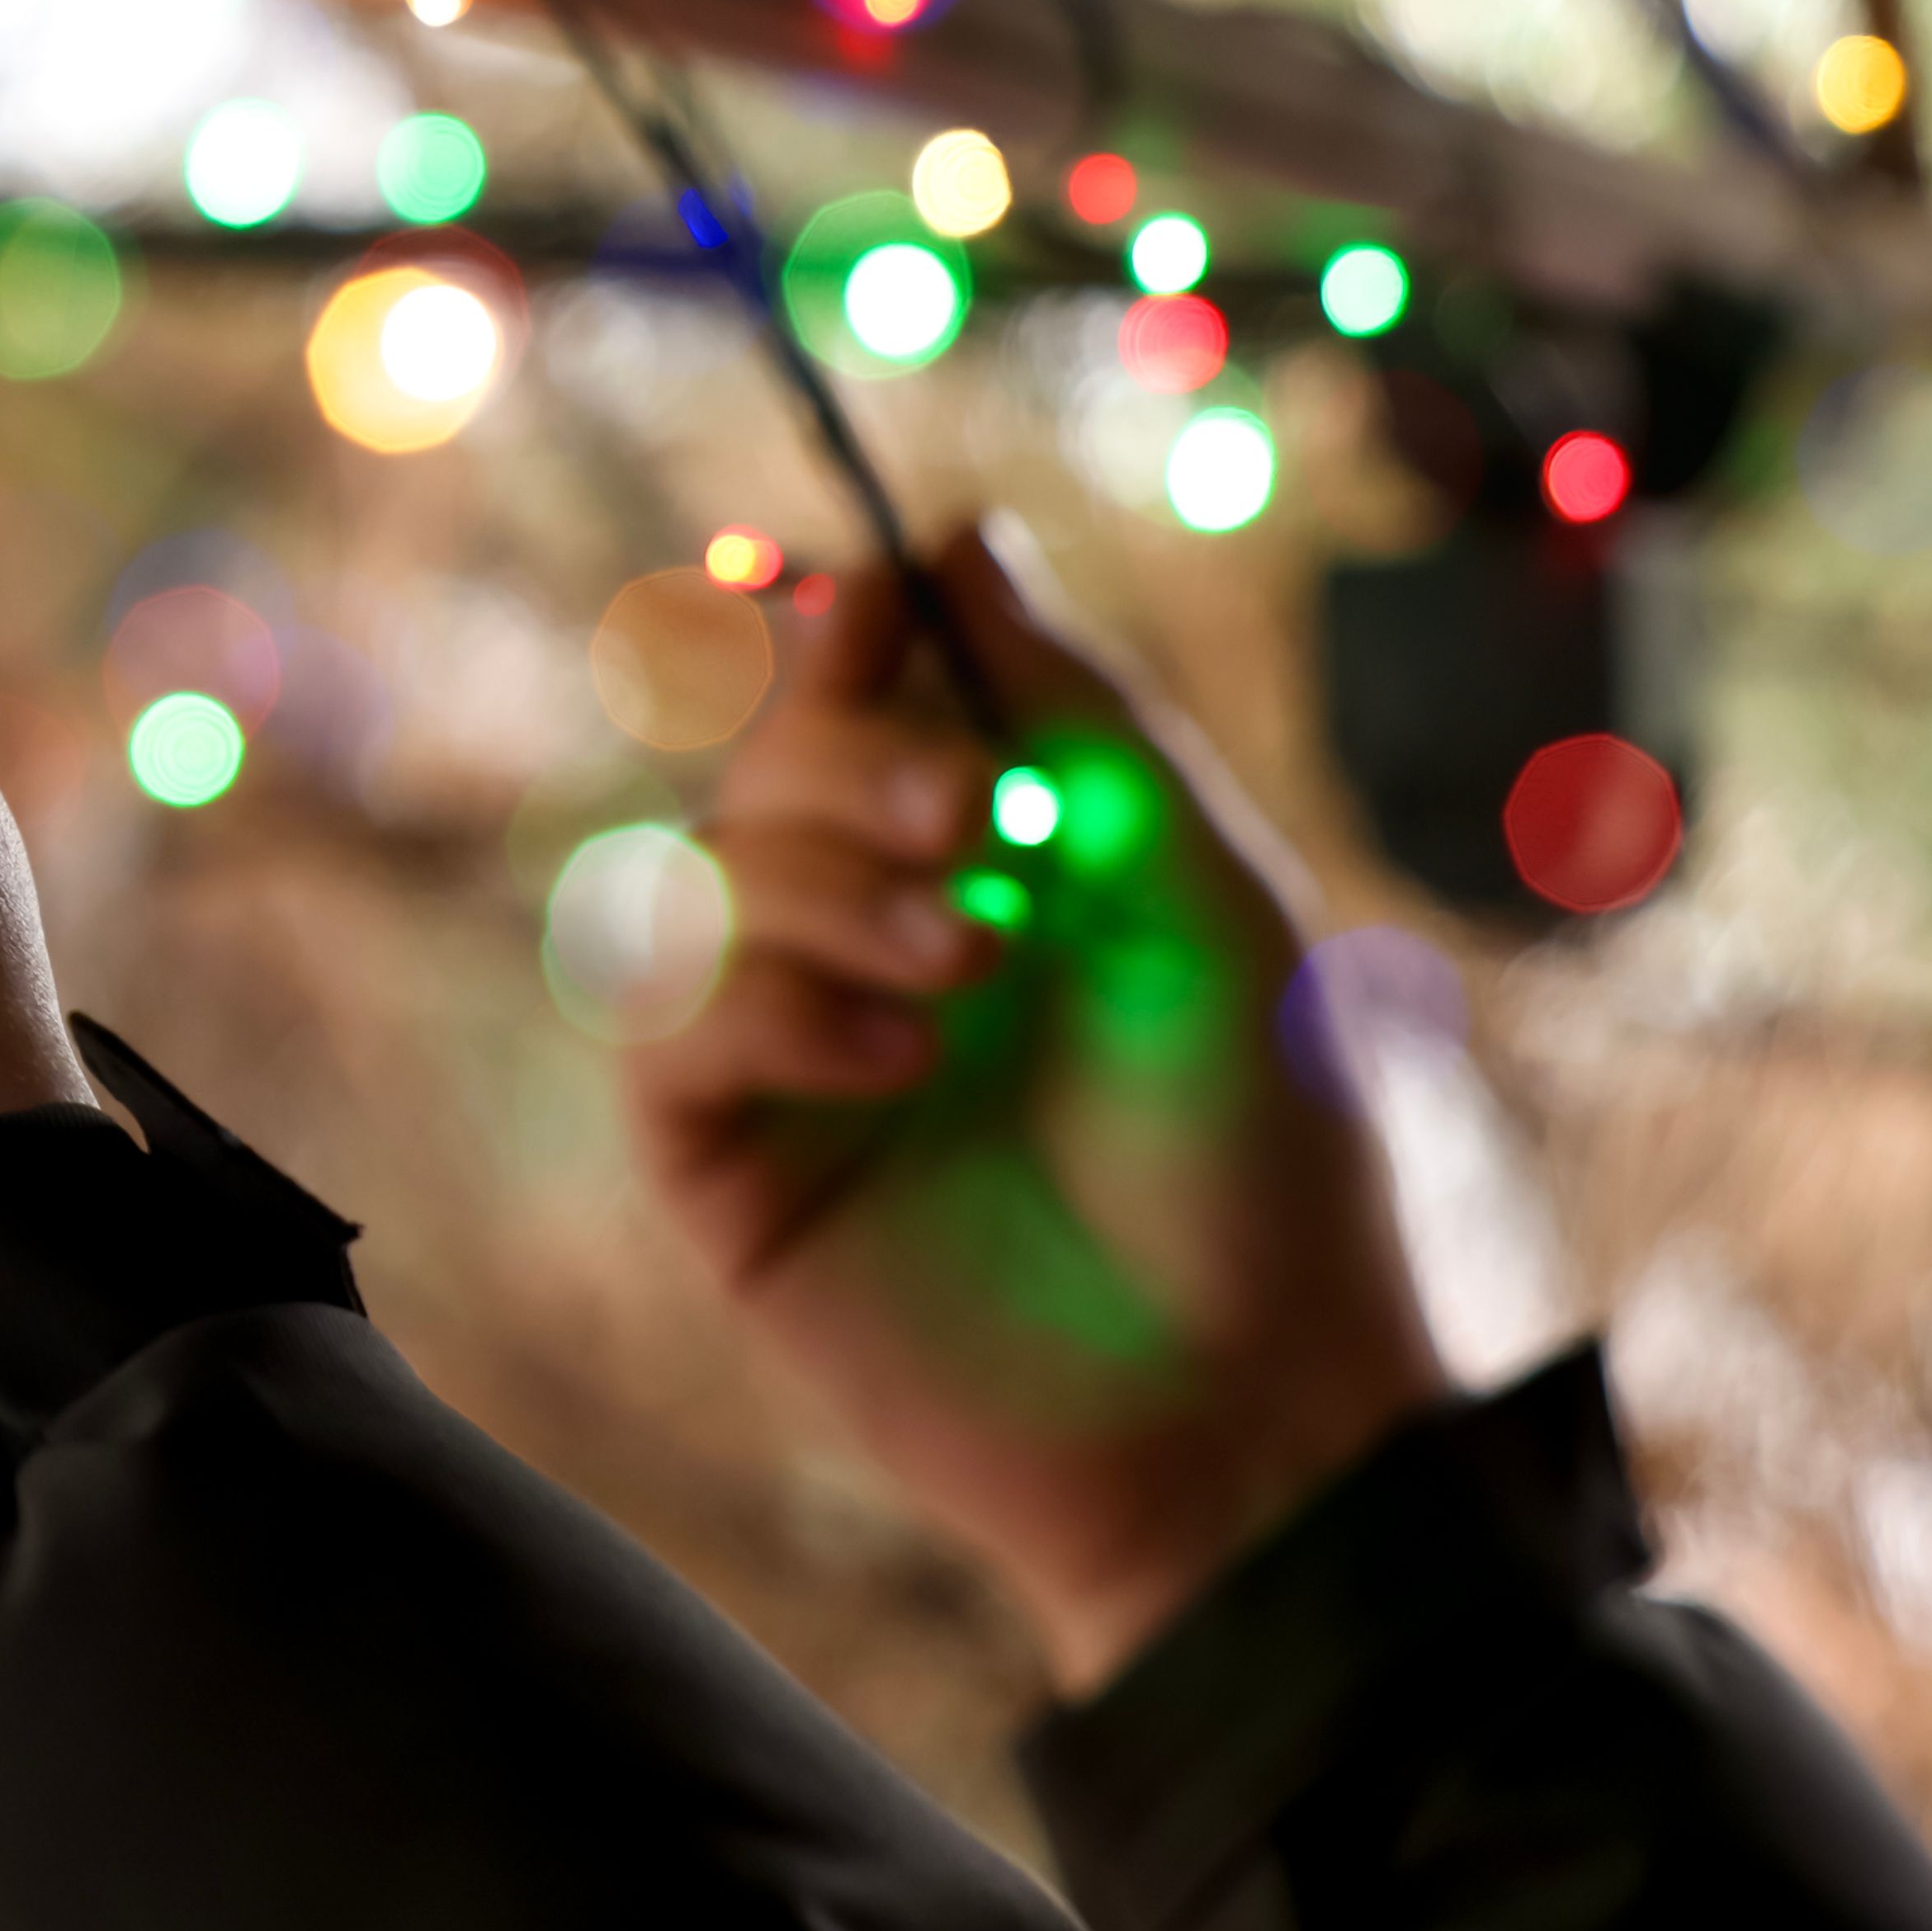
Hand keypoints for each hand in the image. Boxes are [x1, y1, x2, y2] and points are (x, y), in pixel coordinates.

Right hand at [623, 527, 1448, 1688]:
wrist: (1258, 1399)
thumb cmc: (1265, 1151)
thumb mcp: (1196, 888)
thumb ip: (1074, 711)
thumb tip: (952, 531)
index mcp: (978, 870)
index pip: (850, 705)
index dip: (843, 635)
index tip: (881, 606)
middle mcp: (862, 947)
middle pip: (757, 773)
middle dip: (849, 762)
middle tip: (980, 823)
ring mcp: (786, 1059)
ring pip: (692, 881)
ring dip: (824, 887)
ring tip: (972, 964)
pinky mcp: (727, 1172)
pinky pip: (666, 1031)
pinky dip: (772, 1007)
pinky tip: (903, 1058)